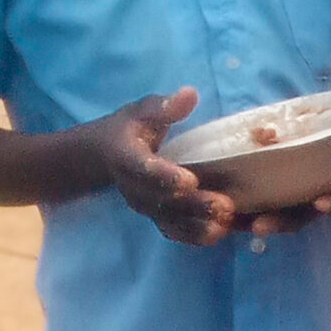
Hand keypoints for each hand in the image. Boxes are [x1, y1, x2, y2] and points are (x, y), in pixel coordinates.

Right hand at [92, 88, 230, 246]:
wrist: (104, 157)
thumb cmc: (130, 130)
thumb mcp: (141, 112)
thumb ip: (164, 108)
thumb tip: (190, 94)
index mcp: (126, 158)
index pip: (143, 169)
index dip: (165, 177)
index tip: (189, 181)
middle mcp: (134, 188)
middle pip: (162, 202)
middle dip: (193, 206)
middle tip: (224, 206)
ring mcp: (147, 207)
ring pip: (171, 222)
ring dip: (198, 227)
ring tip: (226, 226)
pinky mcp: (159, 218)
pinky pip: (177, 232)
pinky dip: (199, 236)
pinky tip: (225, 234)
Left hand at [233, 139, 330, 236]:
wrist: (327, 153)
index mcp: (330, 195)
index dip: (329, 203)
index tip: (322, 203)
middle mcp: (304, 206)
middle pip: (293, 218)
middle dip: (278, 222)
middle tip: (261, 226)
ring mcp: (279, 205)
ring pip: (262, 217)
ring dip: (245, 221)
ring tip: (228, 219)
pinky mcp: (254, 201)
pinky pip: (240, 211)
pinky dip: (226, 214)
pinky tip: (210, 211)